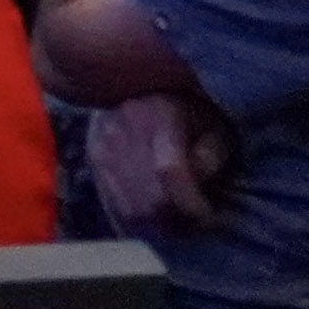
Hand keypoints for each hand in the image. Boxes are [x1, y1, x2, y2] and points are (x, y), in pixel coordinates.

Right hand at [82, 89, 239, 235]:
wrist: (140, 82)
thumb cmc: (188, 105)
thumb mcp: (214, 121)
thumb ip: (212, 152)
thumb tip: (199, 182)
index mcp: (158, 116)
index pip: (169, 171)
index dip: (191, 203)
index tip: (210, 215)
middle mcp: (122, 132)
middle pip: (148, 200)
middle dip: (178, 221)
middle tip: (198, 222)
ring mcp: (102, 148)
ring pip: (130, 210)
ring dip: (159, 226)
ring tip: (180, 220)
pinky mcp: (94, 160)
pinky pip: (115, 207)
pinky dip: (139, 222)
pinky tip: (158, 218)